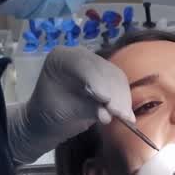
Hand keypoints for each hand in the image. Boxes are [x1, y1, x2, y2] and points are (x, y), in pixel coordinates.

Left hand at [6, 46, 134, 164]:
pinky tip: (127, 115)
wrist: (47, 120)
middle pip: (104, 70)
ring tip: (125, 117)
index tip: (107, 101)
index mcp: (60, 58)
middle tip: (121, 114)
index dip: (98, 82)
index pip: (84, 65)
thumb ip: (85, 109)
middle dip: (114, 93)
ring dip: (122, 98)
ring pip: (115, 77)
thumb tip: (107, 114)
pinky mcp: (106, 75)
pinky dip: (124, 100)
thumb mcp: (63, 112)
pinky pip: (119, 84)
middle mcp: (80, 55)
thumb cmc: (47, 114)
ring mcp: (94, 63)